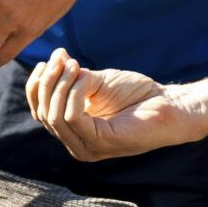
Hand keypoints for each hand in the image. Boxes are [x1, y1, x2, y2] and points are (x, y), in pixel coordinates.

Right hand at [25, 49, 185, 161]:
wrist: (170, 104)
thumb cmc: (137, 94)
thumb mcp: (97, 82)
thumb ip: (73, 77)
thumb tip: (54, 60)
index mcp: (73, 132)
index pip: (39, 112)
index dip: (37, 85)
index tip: (48, 59)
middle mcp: (77, 144)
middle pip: (43, 114)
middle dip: (49, 81)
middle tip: (63, 58)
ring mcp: (88, 148)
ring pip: (55, 116)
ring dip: (61, 85)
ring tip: (76, 65)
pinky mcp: (101, 144)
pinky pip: (73, 117)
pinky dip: (75, 93)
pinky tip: (86, 79)